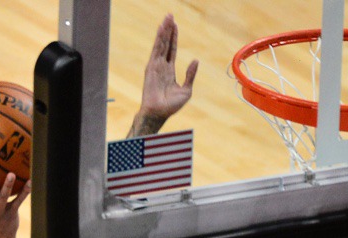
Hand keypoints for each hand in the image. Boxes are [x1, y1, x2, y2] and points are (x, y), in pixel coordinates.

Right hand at [129, 14, 197, 135]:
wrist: (159, 112)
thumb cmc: (171, 105)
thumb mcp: (187, 89)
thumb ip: (190, 74)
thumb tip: (195, 60)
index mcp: (169, 70)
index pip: (172, 49)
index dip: (174, 37)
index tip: (175, 25)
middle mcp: (162, 65)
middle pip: (166, 43)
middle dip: (169, 30)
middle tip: (170, 15)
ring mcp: (156, 65)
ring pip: (161, 43)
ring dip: (164, 30)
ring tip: (167, 17)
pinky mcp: (151, 67)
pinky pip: (156, 49)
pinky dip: (159, 39)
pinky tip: (162, 29)